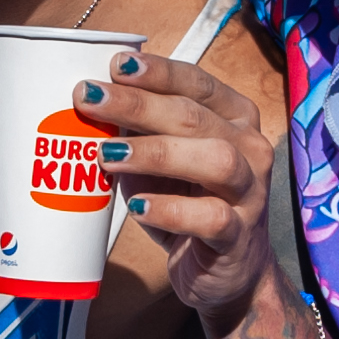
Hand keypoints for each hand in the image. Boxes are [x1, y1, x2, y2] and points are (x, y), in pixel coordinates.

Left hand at [80, 48, 273, 324]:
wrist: (229, 273)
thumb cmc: (189, 204)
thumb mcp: (163, 163)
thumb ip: (139, 134)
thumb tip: (90, 103)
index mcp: (235, 118)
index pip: (198, 83)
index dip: (157, 72)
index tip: (115, 65)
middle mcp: (250, 148)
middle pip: (195, 117)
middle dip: (137, 105)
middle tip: (89, 99)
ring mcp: (250, 193)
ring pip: (214, 160)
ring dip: (156, 152)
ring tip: (107, 155)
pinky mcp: (239, 237)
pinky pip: (211, 218)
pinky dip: (171, 210)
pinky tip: (137, 208)